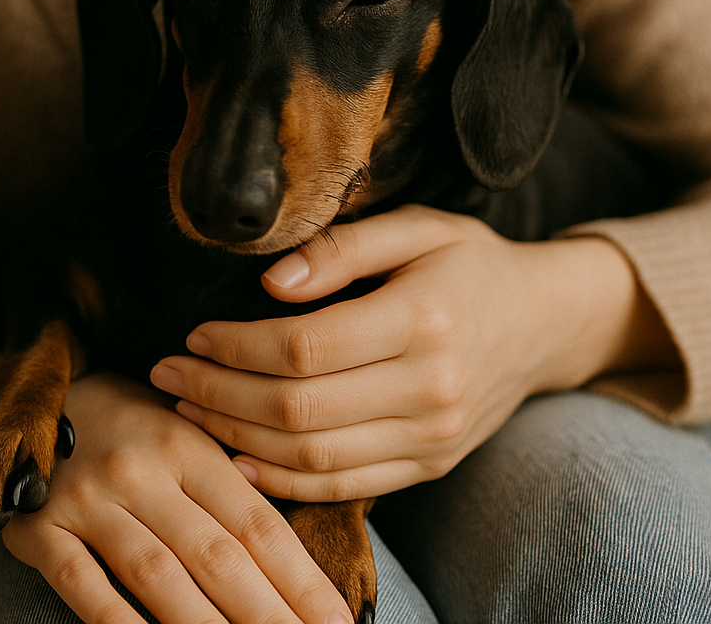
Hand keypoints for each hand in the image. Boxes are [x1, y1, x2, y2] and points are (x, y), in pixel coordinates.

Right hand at [1, 372, 353, 623]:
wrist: (31, 401)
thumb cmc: (127, 427)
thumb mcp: (182, 437)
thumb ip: (227, 488)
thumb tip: (291, 564)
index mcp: (189, 445)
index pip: (256, 523)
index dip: (299, 578)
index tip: (336, 622)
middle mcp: (144, 470)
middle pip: (217, 556)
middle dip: (267, 614)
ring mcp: (91, 499)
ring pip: (158, 576)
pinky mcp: (42, 528)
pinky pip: (85, 588)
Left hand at [151, 205, 675, 502]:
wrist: (543, 322)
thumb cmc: (470, 261)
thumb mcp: (417, 227)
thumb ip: (344, 247)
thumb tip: (272, 281)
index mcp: (424, 318)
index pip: (306, 347)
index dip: (237, 345)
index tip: (194, 332)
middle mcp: (430, 387)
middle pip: (300, 409)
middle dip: (219, 393)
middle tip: (167, 373)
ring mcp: (432, 436)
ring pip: (313, 457)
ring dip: (238, 438)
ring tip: (189, 409)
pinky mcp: (429, 465)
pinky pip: (344, 484)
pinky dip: (283, 481)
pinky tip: (238, 458)